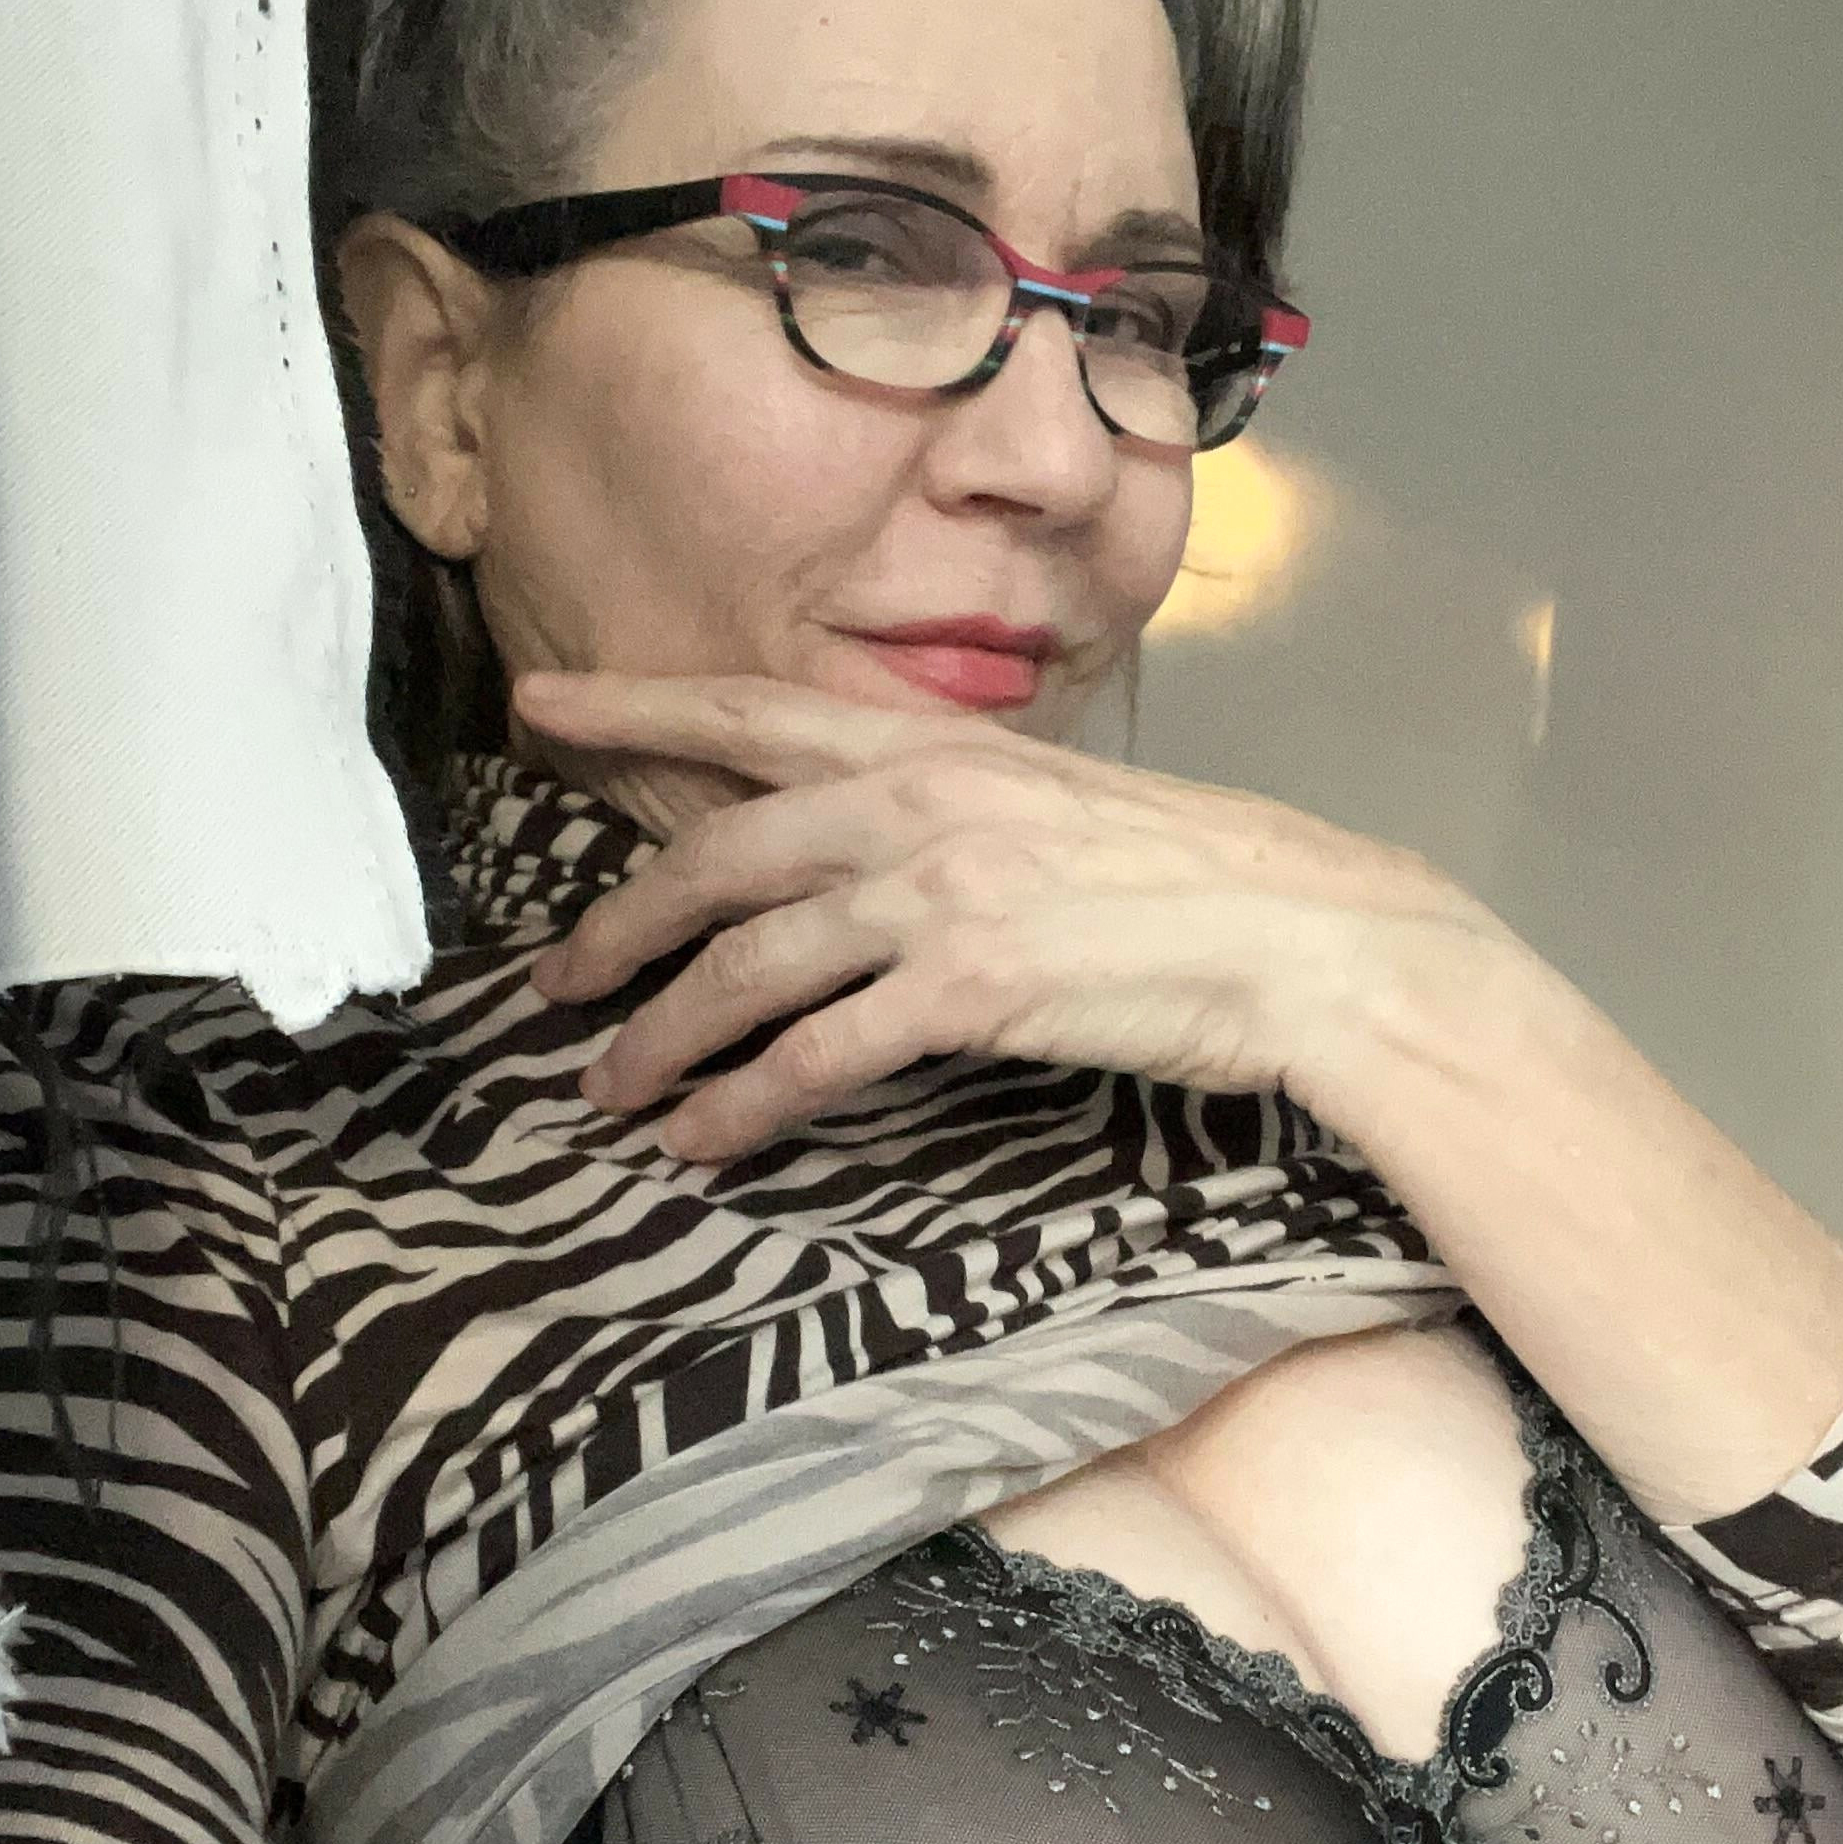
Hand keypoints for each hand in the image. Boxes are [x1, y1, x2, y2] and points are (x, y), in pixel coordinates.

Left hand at [511, 668, 1475, 1163]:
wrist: (1304, 936)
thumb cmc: (1192, 879)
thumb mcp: (1052, 805)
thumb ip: (948, 808)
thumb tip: (862, 846)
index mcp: (939, 745)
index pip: (754, 710)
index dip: (636, 704)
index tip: (539, 701)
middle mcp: (922, 802)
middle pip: (717, 858)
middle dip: (618, 928)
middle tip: (552, 984)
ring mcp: (942, 893)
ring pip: (747, 965)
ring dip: (662, 1036)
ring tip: (610, 1088)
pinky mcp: (971, 989)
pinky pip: (818, 1056)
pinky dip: (744, 1104)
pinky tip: (702, 1142)